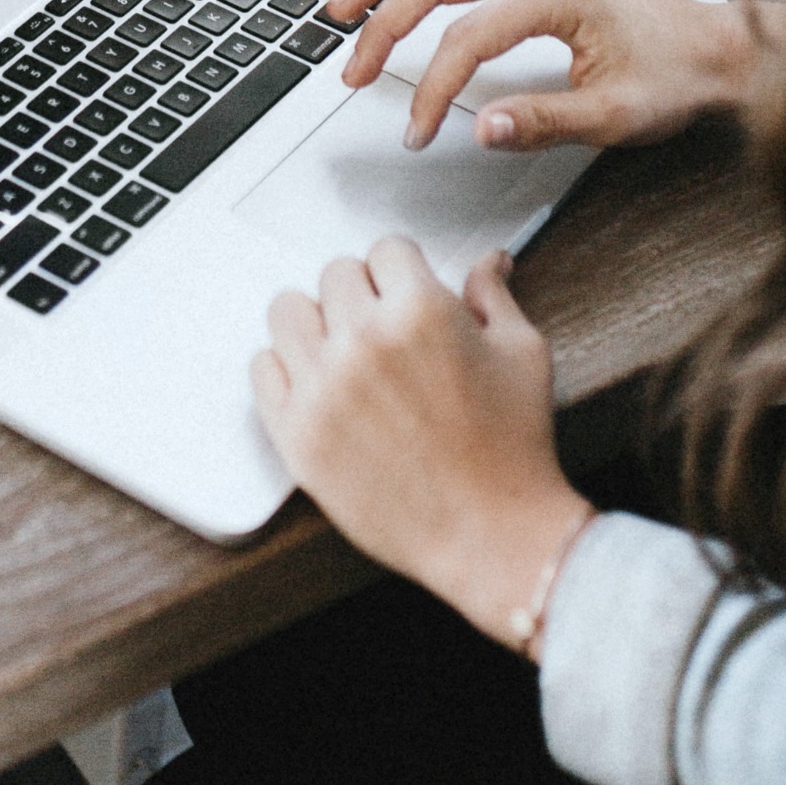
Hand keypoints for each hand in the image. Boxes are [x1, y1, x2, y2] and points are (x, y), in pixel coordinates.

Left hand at [251, 238, 594, 649]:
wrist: (491, 536)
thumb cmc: (514, 449)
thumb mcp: (522, 354)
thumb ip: (493, 297)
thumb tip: (489, 261)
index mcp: (420, 310)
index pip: (386, 248)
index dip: (403, 271)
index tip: (407, 292)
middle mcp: (363, 341)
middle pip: (335, 274)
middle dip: (363, 293)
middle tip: (384, 328)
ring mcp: (322, 388)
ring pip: (288, 311)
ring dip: (317, 323)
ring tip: (344, 350)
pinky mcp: (296, 434)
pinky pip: (263, 368)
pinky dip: (286, 369)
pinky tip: (319, 385)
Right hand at [328, 0, 758, 151]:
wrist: (719, 47)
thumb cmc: (677, 77)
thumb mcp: (615, 116)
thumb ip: (543, 121)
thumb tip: (480, 128)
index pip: (467, 37)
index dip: (432, 89)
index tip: (418, 131)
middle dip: (383, 25)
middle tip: (352, 72)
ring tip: (341, 11)